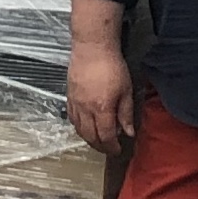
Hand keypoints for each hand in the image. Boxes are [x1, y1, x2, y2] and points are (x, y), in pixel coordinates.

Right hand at [66, 36, 136, 155]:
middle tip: (108, 149)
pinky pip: (71, 118)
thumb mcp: (125, 90)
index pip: (106, 136)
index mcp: (102, 109)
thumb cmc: (112, 66)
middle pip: (90, 136)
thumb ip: (126, 113)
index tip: (117, 150)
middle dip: (100, 147)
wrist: (92, 48)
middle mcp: (86, 110)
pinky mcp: (69, 96)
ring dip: (88, 139)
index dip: (111, 147)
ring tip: (97, 141)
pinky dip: (78, 127)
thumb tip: (128, 132)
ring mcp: (75, 103)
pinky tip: (84, 126)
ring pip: (79, 129)